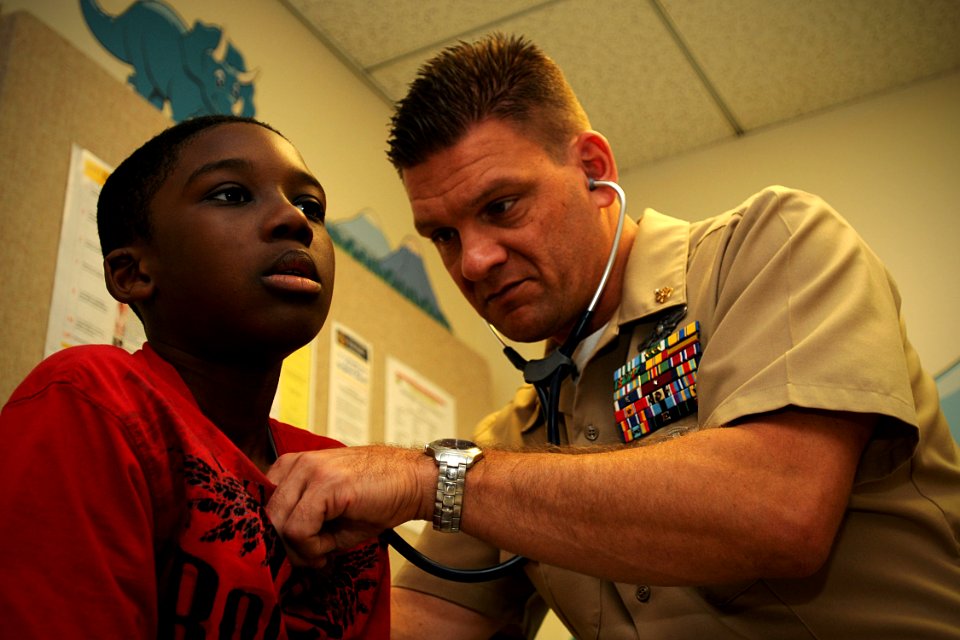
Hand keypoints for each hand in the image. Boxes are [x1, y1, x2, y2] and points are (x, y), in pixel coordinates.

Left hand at [265, 445, 429, 566]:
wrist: (414, 483)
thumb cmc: (375, 499)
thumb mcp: (328, 514)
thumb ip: (298, 527)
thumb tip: (275, 555)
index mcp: (291, 467)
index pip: (257, 507)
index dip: (273, 537)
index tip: (295, 552)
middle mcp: (295, 463)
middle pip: (264, 518)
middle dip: (283, 548)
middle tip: (309, 559)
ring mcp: (310, 470)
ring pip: (278, 525)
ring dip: (298, 550)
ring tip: (321, 553)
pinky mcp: (327, 483)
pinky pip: (299, 529)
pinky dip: (311, 548)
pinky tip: (328, 548)